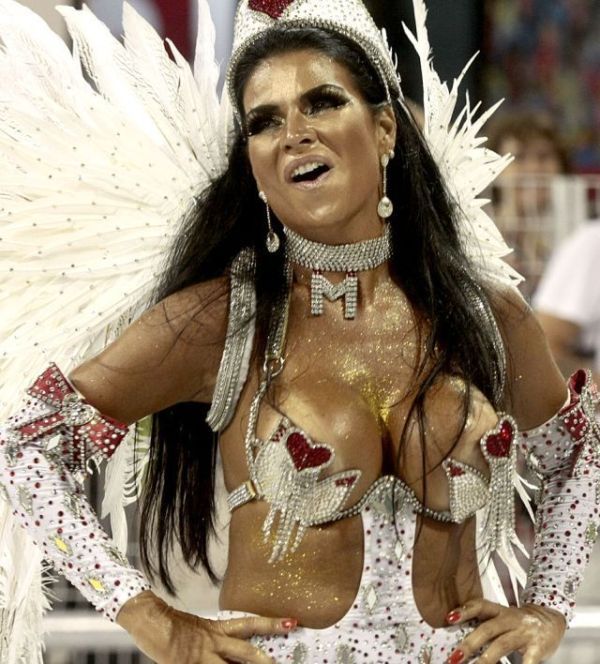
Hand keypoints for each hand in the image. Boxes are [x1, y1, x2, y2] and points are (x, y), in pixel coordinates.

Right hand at [117, 590, 296, 662]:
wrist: (148, 619)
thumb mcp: (197, 629)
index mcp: (217, 628)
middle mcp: (213, 642)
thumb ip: (216, 642)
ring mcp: (200, 657)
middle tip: (282, 663)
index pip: (250, 624)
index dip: (271, 623)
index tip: (291, 622)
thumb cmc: (170, 624)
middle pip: (246, 651)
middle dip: (265, 660)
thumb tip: (233, 654)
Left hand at [444, 599, 565, 663]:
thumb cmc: (520, 621)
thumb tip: (459, 636)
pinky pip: (528, 660)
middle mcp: (510, 619)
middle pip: (487, 629)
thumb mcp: (503, 617)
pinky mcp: (538, 647)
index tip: (449, 618)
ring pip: (502, 645)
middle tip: (455, 657)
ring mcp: (524, 633)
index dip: (465, 610)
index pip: (480, 606)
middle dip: (470, 644)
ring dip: (486, 659)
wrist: (551, 617)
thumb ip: (485, 623)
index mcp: (500, 611)